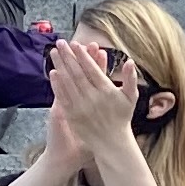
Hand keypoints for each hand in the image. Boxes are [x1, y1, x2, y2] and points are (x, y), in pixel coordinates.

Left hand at [46, 35, 138, 168]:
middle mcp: (92, 98)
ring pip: (68, 82)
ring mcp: (80, 107)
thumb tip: (130, 61)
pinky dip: (57, 84)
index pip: (91, 69)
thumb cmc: (122, 118)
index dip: (82, 55)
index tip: (76, 44)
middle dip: (68, 56)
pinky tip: (53, 73)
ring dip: (60, 66)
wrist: (111, 143)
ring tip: (53, 52)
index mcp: (106, 91)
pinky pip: (63, 97)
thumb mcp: (131, 98)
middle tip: (60, 42)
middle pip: (77, 72)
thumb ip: (130, 79)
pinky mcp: (72, 116)